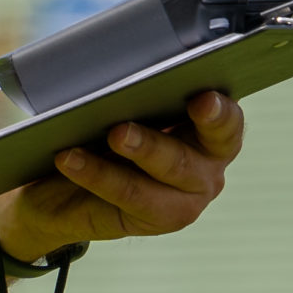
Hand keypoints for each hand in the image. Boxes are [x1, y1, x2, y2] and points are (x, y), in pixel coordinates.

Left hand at [0, 91, 243, 258]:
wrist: (65, 187)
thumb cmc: (104, 130)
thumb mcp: (121, 107)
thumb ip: (134, 94)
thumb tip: (114, 73)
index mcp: (209, 130)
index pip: (227, 122)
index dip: (219, 113)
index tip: (203, 99)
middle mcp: (207, 166)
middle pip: (191, 154)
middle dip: (157, 140)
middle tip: (122, 129)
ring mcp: (187, 198)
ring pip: (165, 175)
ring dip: (135, 153)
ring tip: (106, 137)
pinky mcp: (158, 219)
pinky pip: (129, 195)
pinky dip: (97, 174)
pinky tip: (68, 158)